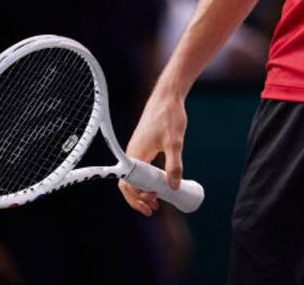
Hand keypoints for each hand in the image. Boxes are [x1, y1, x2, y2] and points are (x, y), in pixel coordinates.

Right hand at [118, 86, 186, 215]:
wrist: (168, 96)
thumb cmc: (169, 116)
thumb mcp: (175, 143)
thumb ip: (174, 165)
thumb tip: (174, 186)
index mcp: (135, 155)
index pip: (128, 185)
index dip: (138, 198)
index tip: (152, 203)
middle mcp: (132, 154)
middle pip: (129, 184)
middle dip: (139, 198)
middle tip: (154, 208)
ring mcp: (137, 149)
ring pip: (135, 176)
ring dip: (144, 190)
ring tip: (156, 200)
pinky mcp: (143, 145)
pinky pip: (141, 168)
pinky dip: (148, 179)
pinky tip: (158, 182)